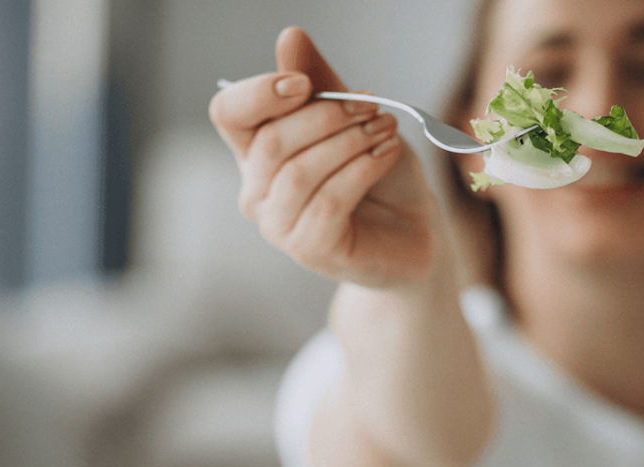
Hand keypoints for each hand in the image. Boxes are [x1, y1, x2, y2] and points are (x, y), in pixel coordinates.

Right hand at [209, 27, 443, 289]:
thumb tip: (289, 38)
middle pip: (271, 141)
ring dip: (349, 142)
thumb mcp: (355, 121)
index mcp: (256, 153)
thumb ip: (322, 85)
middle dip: (324, 116)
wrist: (414, 230)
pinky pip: (329, 201)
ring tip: (385, 129)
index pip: (229, 113)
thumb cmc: (379, 175)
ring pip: (300, 172)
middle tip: (370, 105)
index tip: (305, 84)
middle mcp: (258, 191)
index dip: (259, 93)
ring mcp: (280, 226)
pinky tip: (388, 154)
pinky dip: (363, 170)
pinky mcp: (310, 250)